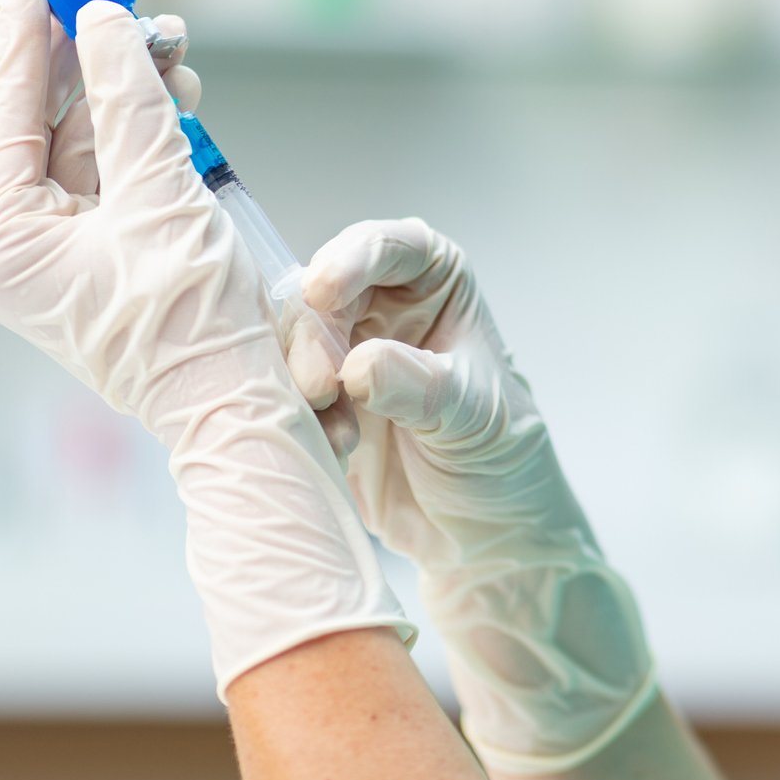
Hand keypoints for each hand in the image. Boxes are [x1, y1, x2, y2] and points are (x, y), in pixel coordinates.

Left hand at [0, 0, 407, 691]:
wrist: (244, 412)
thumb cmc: (198, 328)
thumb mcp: (163, 201)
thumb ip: (131, 106)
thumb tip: (106, 26)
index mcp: (3, 241)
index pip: (9, 118)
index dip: (28, 43)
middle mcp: (20, 250)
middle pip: (49, 127)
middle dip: (95, 64)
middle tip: (121, 1)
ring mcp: (64, 259)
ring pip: (91, 148)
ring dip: (132, 96)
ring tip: (173, 47)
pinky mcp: (109, 263)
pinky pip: (120, 181)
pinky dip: (149, 139)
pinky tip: (177, 96)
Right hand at [289, 218, 654, 772]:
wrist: (481, 532)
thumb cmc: (500, 459)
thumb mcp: (474, 419)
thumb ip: (420, 386)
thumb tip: (361, 365)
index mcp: (437, 284)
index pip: (391, 246)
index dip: (351, 259)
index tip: (326, 291)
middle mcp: (385, 307)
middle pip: (323, 293)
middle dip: (315, 335)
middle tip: (322, 387)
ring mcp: (345, 353)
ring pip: (291, 341)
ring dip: (300, 381)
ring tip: (337, 427)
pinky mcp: (316, 403)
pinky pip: (279, 391)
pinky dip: (293, 416)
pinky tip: (334, 447)